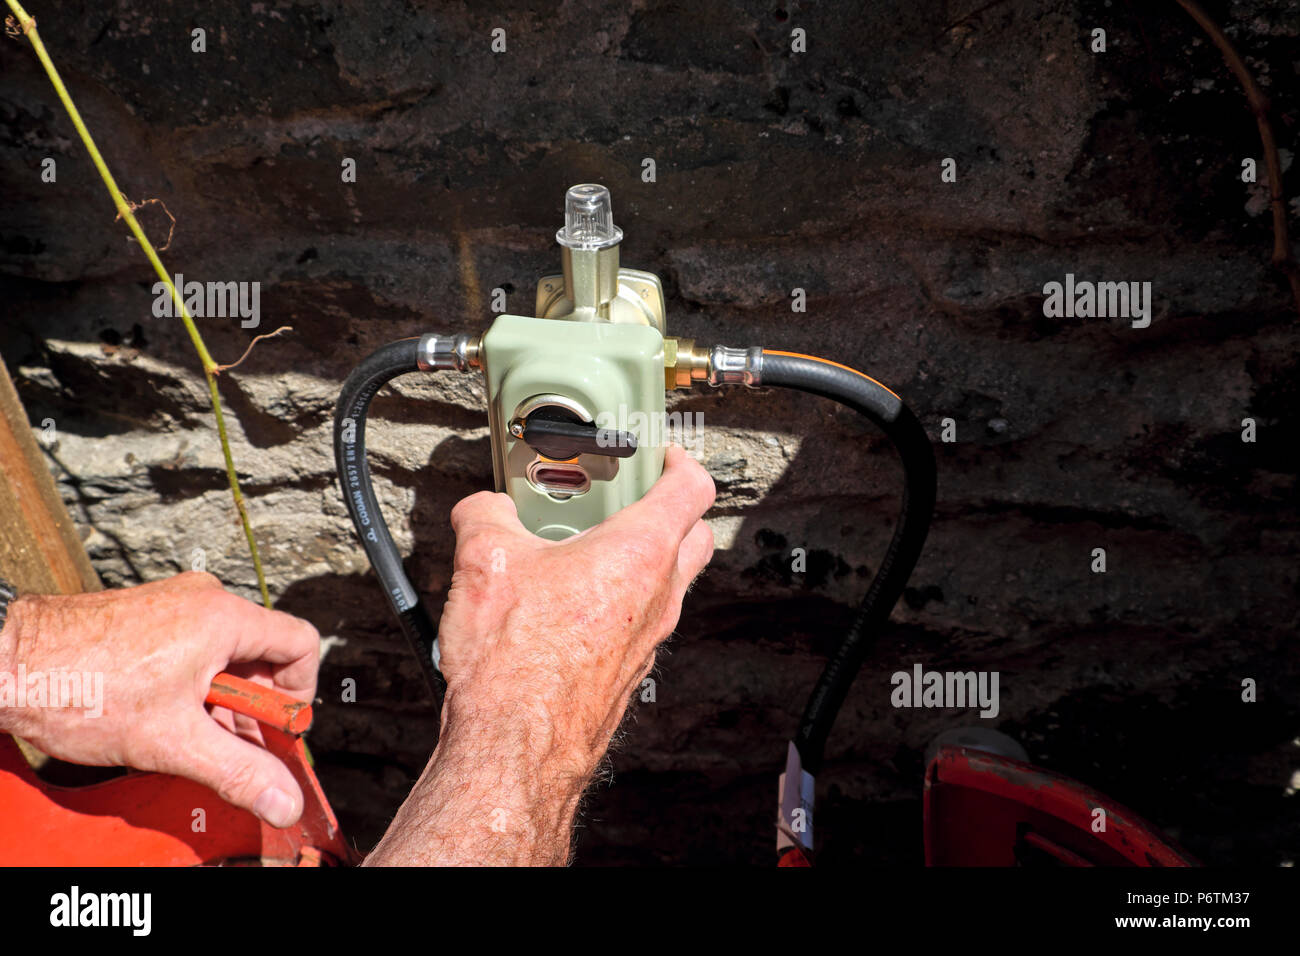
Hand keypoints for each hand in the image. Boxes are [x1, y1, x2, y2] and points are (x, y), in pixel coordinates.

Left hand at [0, 572, 319, 827]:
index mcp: (222, 618)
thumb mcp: (171, 741)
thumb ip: (237, 770)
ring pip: (224, 654)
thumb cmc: (78, 685)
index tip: (276, 728)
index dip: (298, 693)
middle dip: (250, 706)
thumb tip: (281, 797)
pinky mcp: (147, 616)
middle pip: (262, 653)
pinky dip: (189, 684)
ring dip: (216, 698)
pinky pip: (193, 647)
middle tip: (228, 742)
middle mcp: (203, 601)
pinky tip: (159, 715)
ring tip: (183, 732)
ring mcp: (173, 605)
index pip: (300, 644)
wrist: (6, 663)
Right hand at [365, 444, 715, 864]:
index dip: (680, 460)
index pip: (693, 488)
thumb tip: (483, 509)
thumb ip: (487, 515)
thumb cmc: (517, 667)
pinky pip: (636, 620)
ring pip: (666, 582)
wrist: (515, 748)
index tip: (660, 453)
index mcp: (639, 554)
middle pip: (693, 535)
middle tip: (622, 497)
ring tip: (577, 547)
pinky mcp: (627, 671)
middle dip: (668, 508)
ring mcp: (647, 638)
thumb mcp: (485, 561)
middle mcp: (657, 597)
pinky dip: (614, 601)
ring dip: (636, 557)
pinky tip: (562, 602)